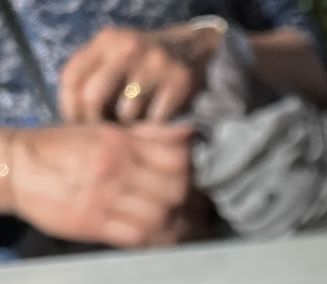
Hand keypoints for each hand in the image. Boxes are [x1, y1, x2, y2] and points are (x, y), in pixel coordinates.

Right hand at [6, 123, 193, 247]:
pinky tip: (154, 235)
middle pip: (174, 190)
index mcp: (119, 142)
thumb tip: (186, 132)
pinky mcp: (94, 224)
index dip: (189, 167)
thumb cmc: (60, 149)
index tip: (188, 174)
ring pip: (159, 216)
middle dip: (185, 198)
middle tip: (184, 203)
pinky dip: (152, 239)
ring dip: (171, 222)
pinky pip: (137, 237)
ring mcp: (105, 199)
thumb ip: (143, 136)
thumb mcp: (100, 131)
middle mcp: (115, 169)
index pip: (176, 157)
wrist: (17, 170)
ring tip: (172, 221)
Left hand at [59, 25, 219, 125]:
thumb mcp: (117, 58)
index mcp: (107, 40)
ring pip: (126, 112)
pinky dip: (155, 128)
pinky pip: (156, 120)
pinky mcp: (179, 81)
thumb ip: (94, 76)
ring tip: (136, 125)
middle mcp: (128, 47)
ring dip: (130, 126)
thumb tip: (73, 120)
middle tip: (101, 137)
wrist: (195, 51)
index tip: (76, 127)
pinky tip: (158, 123)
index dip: (69, 107)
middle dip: (94, 122)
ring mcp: (155, 63)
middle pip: (93, 96)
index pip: (72, 76)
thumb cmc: (146, 66)